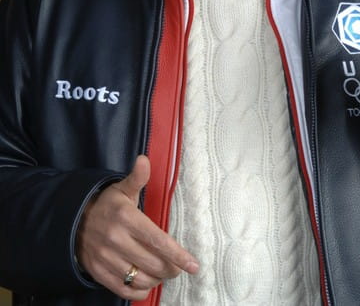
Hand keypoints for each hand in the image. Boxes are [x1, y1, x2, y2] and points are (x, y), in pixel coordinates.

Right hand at [76, 155, 198, 299]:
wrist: (74, 221)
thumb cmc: (107, 205)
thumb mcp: (122, 189)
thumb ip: (137, 178)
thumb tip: (144, 160)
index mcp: (126, 218)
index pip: (158, 240)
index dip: (178, 255)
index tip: (193, 265)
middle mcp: (116, 239)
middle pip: (153, 263)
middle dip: (171, 268)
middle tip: (178, 266)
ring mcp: (106, 258)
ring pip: (140, 278)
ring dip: (157, 280)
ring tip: (162, 273)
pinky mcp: (99, 272)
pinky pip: (124, 290)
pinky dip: (140, 291)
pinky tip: (147, 283)